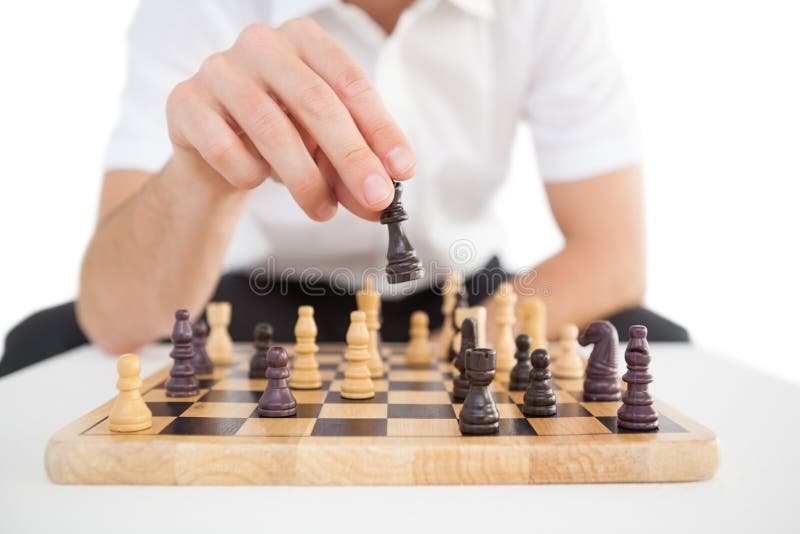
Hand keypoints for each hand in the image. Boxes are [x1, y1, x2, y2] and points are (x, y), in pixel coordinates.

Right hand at [166, 18, 415, 220]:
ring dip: (305, 180)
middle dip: (352, 157)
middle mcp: (260, 43)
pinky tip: (255, 179)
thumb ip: (353, 169)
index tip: (403, 171)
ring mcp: (218, 69)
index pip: (351, 83)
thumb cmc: (281, 139)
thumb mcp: (325, 149)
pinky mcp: (184, 101)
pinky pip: (226, 149)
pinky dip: (249, 175)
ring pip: (272, 128)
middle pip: (316, 102)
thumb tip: (380, 203)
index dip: (381, 129)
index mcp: (304, 39)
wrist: (213, 148)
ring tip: (323, 211)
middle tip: (376, 199)